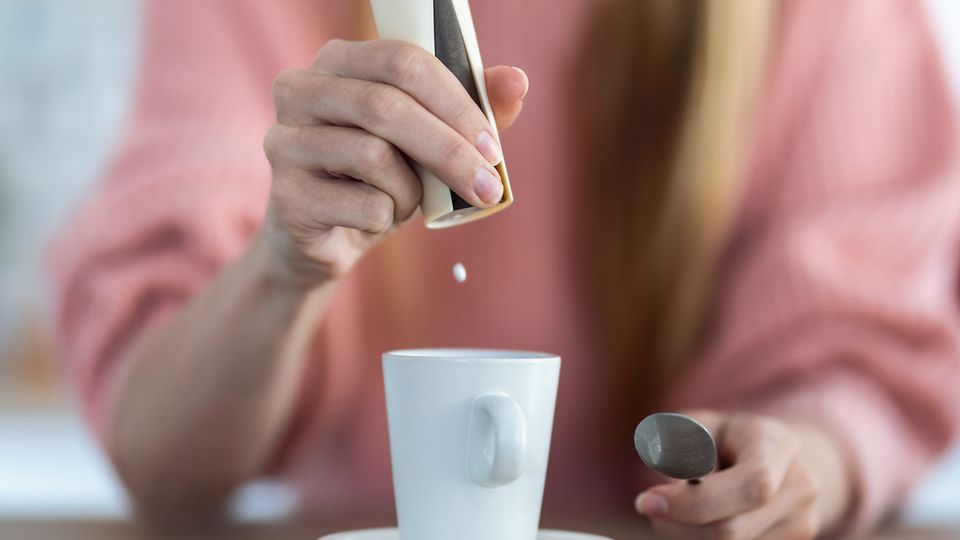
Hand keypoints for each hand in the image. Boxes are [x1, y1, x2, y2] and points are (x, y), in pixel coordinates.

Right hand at [261, 39, 527, 285]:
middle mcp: (299, 90)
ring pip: (374, 156)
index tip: (492, 145)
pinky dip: (387, 219)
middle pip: (385, 107)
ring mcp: (284, 142)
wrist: (326, 239)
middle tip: (487, 186)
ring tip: (406, 201)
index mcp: (337, 61)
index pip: (402, 60)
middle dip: (449, 150)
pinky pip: (363, 205)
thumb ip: (470, 108)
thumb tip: (517, 81)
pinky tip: (374, 219)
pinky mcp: (286, 196)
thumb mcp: (426, 140)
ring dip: (411, 190)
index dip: (455, 101)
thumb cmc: (379, 177)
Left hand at [636, 411, 838, 539]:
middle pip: (734, 530)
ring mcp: (801, 523)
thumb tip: (664, 464)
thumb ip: (677, 442)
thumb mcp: (696, 424)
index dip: (696, 502)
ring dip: (684, 537)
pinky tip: (691, 524)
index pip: (752, 485)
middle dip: (678, 525)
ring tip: (671, 511)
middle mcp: (799, 486)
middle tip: (647, 507)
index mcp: (778, 444)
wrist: (770, 459)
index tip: (648, 500)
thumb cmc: (723, 439)